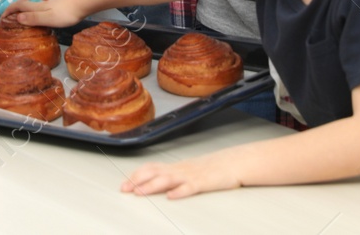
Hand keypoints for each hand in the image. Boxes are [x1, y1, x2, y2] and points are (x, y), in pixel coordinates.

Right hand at [4, 0, 85, 27]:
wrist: (83, 3)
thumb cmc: (66, 12)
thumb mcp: (49, 17)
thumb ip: (34, 17)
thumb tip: (17, 18)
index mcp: (36, 6)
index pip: (17, 6)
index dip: (8, 11)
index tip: (1, 19)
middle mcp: (40, 4)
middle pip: (22, 6)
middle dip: (12, 11)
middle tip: (7, 21)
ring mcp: (47, 5)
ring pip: (30, 7)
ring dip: (22, 12)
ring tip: (18, 21)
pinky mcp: (54, 7)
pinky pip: (38, 10)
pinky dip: (31, 14)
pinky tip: (36, 19)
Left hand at [122, 153, 242, 198]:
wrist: (234, 162)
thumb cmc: (213, 168)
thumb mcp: (189, 171)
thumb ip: (174, 176)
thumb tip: (157, 182)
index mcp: (177, 167)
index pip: (152, 168)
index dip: (137, 174)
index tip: (124, 182)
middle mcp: (181, 170)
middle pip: (155, 173)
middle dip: (138, 181)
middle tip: (124, 189)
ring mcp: (192, 175)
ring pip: (168, 180)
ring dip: (152, 186)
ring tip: (139, 193)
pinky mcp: (204, 183)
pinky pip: (190, 187)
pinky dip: (180, 192)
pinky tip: (171, 197)